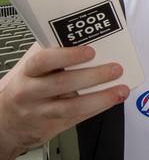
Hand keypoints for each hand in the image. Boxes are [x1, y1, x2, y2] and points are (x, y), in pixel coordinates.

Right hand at [0, 45, 128, 158]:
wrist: (9, 121)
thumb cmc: (28, 87)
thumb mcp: (35, 70)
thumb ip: (56, 55)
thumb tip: (90, 39)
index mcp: (29, 72)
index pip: (43, 60)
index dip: (68, 55)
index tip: (90, 50)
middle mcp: (32, 92)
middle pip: (63, 83)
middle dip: (93, 75)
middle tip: (115, 68)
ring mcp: (42, 111)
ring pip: (72, 106)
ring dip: (101, 97)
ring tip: (120, 89)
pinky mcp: (53, 126)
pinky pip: (78, 117)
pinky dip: (98, 108)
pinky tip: (112, 100)